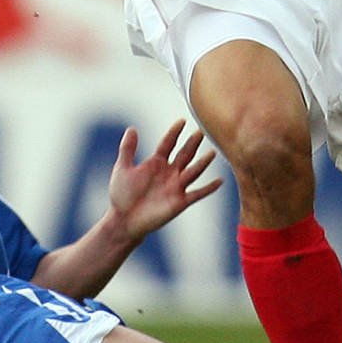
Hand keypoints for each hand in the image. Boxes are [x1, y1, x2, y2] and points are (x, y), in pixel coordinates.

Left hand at [107, 120, 220, 240]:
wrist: (124, 220)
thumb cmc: (121, 195)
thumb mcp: (123, 168)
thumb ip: (128, 149)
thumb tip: (132, 128)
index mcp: (156, 163)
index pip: (168, 143)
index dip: (174, 132)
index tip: (182, 121)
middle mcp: (169, 172)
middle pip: (184, 154)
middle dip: (192, 143)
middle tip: (202, 131)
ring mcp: (176, 187)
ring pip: (193, 171)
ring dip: (203, 163)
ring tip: (213, 152)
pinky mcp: (180, 202)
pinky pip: (197, 193)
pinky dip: (208, 188)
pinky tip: (220, 181)